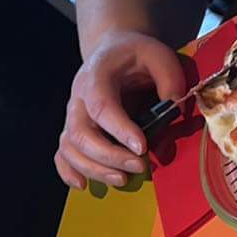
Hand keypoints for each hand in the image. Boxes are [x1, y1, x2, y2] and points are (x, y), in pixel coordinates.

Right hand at [57, 31, 185, 189]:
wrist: (112, 51)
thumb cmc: (137, 55)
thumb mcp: (159, 55)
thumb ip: (169, 78)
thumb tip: (174, 106)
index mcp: (97, 75)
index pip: (101, 105)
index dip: (119, 128)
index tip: (142, 147)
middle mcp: (78, 96)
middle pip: (80, 132)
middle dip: (109, 155)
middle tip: (140, 167)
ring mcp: (73, 114)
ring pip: (70, 147)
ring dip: (93, 168)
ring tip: (123, 180)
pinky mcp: (73, 129)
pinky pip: (62, 153)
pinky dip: (68, 171)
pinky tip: (83, 186)